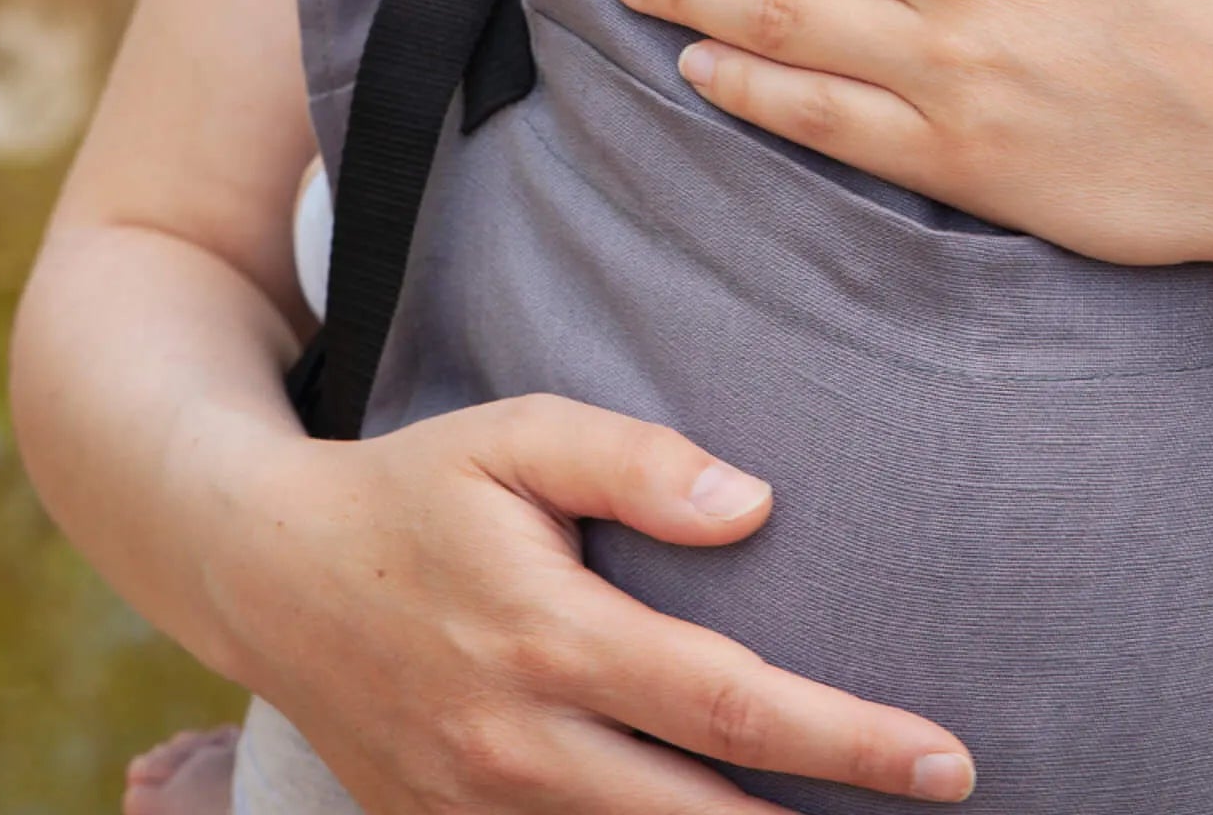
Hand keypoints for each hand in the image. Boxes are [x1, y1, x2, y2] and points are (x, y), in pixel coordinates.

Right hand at [221, 392, 976, 812]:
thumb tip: (754, 506)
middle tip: (944, 801)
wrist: (268, 574)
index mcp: (549, 638)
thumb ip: (636, 462)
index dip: (849, 740)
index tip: (944, 759)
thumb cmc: (416, 489)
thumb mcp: (518, 435)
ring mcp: (477, 814)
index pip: (730, 706)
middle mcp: (518, 747)